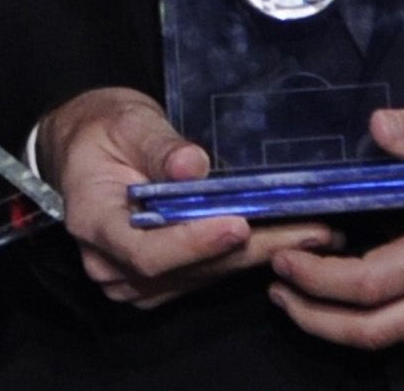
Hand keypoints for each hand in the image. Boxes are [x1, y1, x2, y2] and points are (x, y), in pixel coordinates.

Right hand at [40, 87, 336, 309]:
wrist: (87, 147)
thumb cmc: (104, 130)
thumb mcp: (127, 122)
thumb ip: (157, 145)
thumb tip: (192, 165)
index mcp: (93, 221)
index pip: (144, 251)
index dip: (193, 244)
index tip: (238, 225)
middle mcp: (110, 263)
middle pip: (186, 270)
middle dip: (252, 249)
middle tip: (312, 231)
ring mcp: (134, 279)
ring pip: (204, 276)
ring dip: (261, 256)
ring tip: (316, 234)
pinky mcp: (159, 281)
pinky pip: (206, 275)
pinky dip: (247, 257)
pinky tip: (288, 240)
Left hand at [267, 102, 403, 347]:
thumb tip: (379, 126)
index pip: (376, 284)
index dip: (321, 280)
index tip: (286, 259)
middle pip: (380, 330)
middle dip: (319, 319)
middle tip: (280, 291)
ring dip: (349, 321)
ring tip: (307, 291)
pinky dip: (387, 314)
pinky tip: (365, 283)